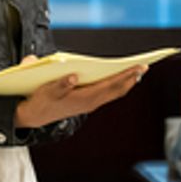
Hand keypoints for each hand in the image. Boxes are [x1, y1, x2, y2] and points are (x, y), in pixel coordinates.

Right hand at [13, 58, 147, 129]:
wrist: (36, 115)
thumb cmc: (42, 99)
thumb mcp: (47, 90)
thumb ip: (60, 84)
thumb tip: (73, 76)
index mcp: (84, 98)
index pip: (110, 85)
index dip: (125, 75)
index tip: (138, 67)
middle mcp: (91, 102)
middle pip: (117, 90)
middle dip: (131, 77)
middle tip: (145, 66)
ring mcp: (91, 104)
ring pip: (114, 92)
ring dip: (126, 82)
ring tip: (137, 71)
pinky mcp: (88, 102)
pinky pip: (109, 93)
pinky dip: (118, 85)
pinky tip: (121, 78)